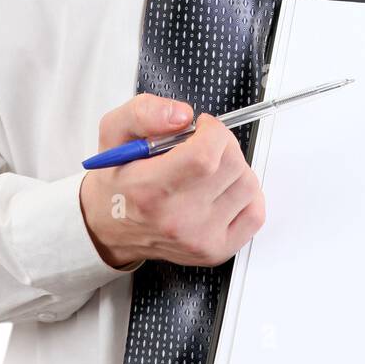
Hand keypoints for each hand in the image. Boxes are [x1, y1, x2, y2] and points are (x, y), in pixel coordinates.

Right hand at [79, 92, 265, 269]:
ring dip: (235, 168)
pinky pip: (255, 214)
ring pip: (248, 186)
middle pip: (232, 166)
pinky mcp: (216, 251)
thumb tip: (182, 116)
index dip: (212, 131)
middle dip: (223, 145)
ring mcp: (200, 239)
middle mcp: (178, 220)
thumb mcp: (114, 131)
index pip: (206, 155)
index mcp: (151, 190)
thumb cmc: (117, 181)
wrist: (109, 227)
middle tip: (204, 146)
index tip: (201, 128)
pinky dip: (246, 196)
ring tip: (210, 170)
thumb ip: (143, 112)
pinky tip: (222, 190)